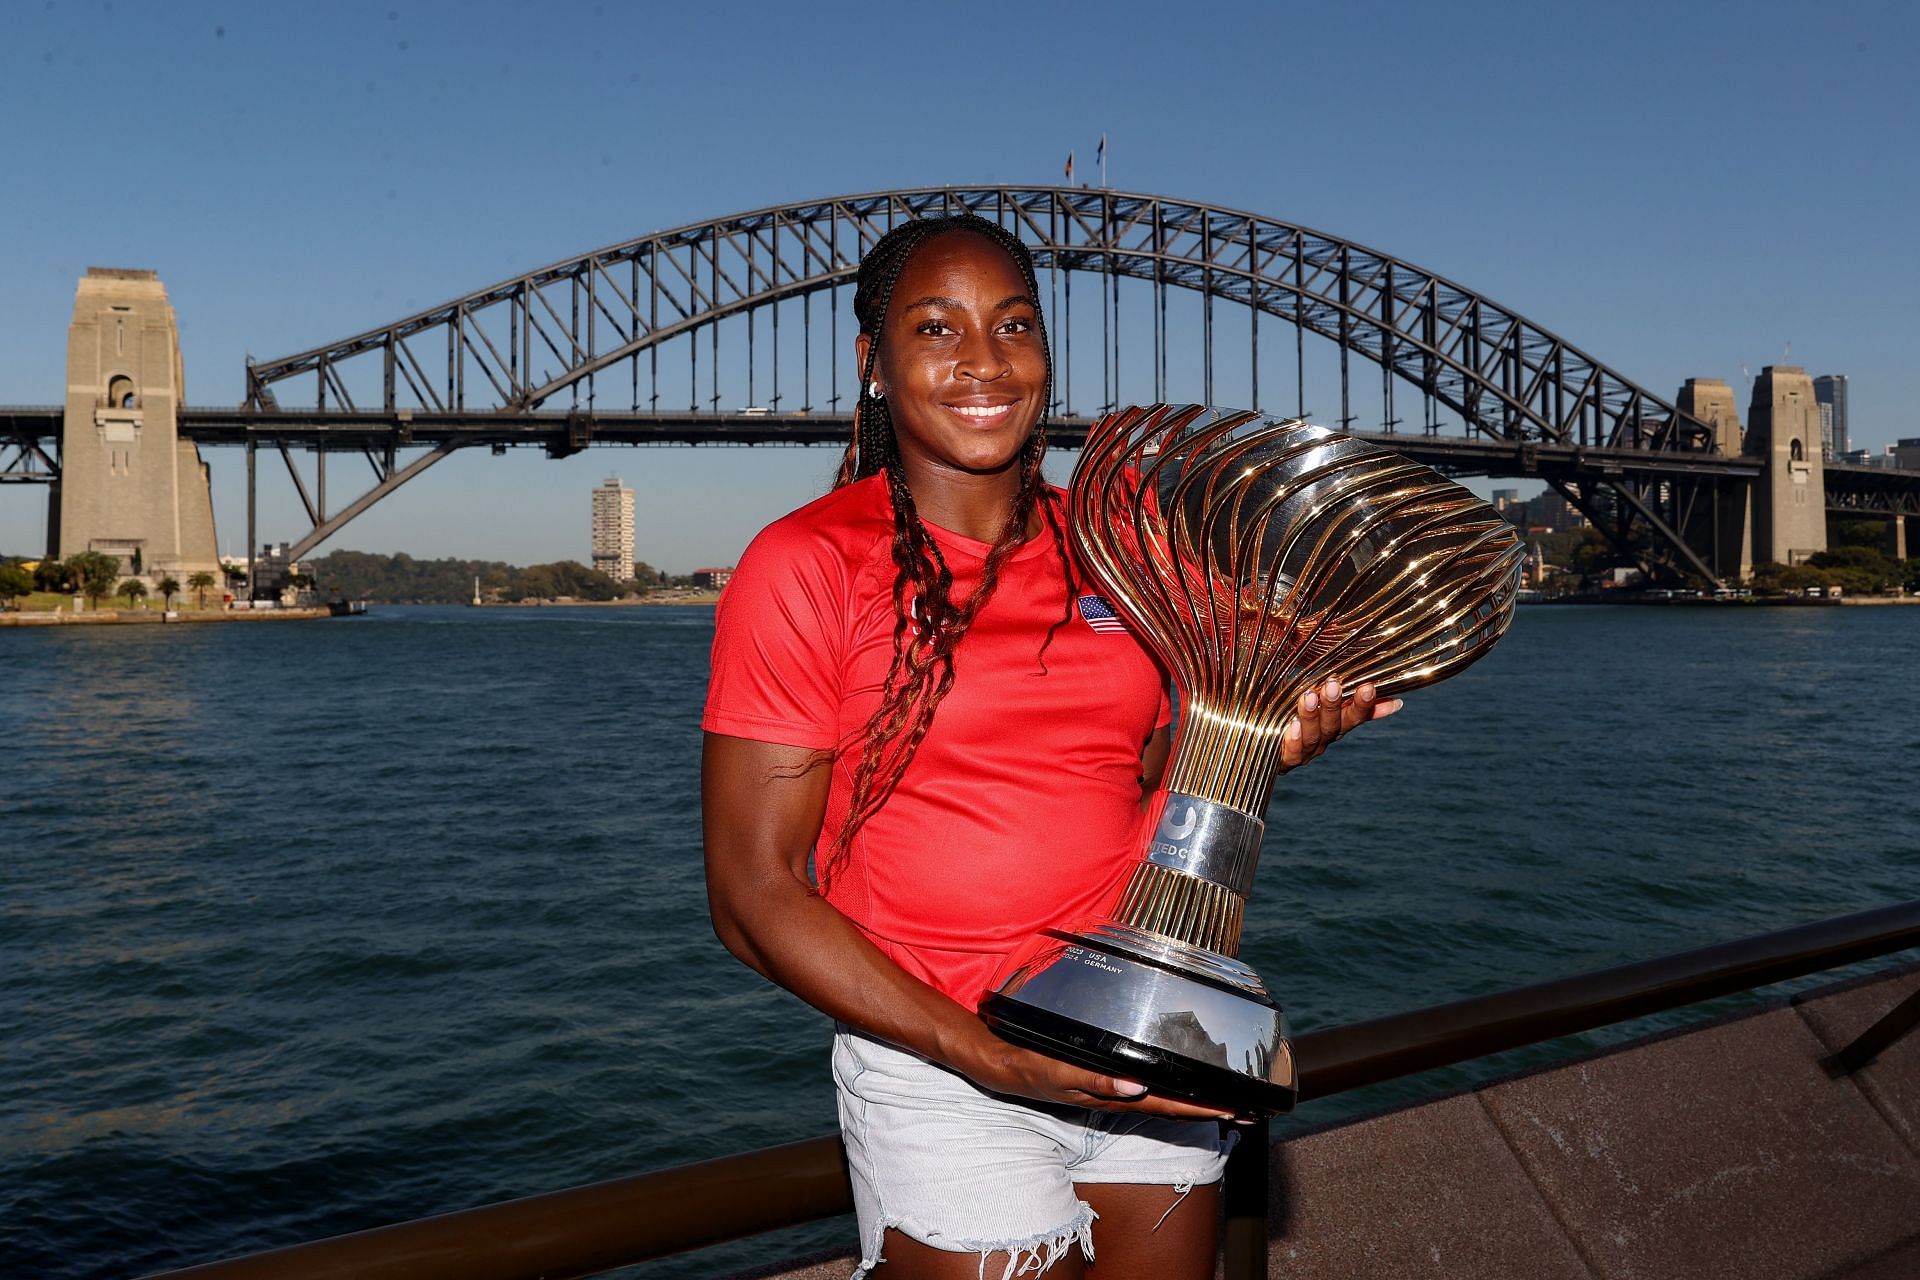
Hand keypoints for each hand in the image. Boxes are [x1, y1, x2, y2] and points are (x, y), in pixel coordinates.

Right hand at [959, 1034, 1238, 1121]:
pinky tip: (1175, 1079)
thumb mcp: (1054, 1073)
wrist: (994, 1061)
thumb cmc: (1023, 1065)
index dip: (1200, 1109)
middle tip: (1247, 1110)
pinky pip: (1144, 1084)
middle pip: (1171, 1105)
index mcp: (1109, 1095)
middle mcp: (1115, 1094)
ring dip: (1192, 1099)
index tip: (1235, 1110)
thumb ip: (1092, 1081)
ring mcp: (1109, 1087)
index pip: (1165, 1105)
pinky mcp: (1101, 1076)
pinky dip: (1167, 1085)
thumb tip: (1136, 1087)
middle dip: (1208, 1108)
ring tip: (1223, 1098)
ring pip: (1161, 1097)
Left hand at [1279, 677, 1400, 770]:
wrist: (1260, 739)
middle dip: (1334, 705)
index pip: (1356, 715)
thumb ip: (1353, 700)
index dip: (1364, 704)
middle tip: (1332, 685)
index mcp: (1337, 725)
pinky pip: (1290, 753)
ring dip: (1312, 716)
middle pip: (1333, 725)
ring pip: (1312, 736)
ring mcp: (1305, 751)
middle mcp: (1324, 740)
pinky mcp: (1283, 760)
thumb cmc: (1295, 713)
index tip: (1369, 686)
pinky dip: (1292, 740)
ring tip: (1308, 697)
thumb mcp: (1323, 703)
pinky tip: (1291, 726)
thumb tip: (1398, 703)